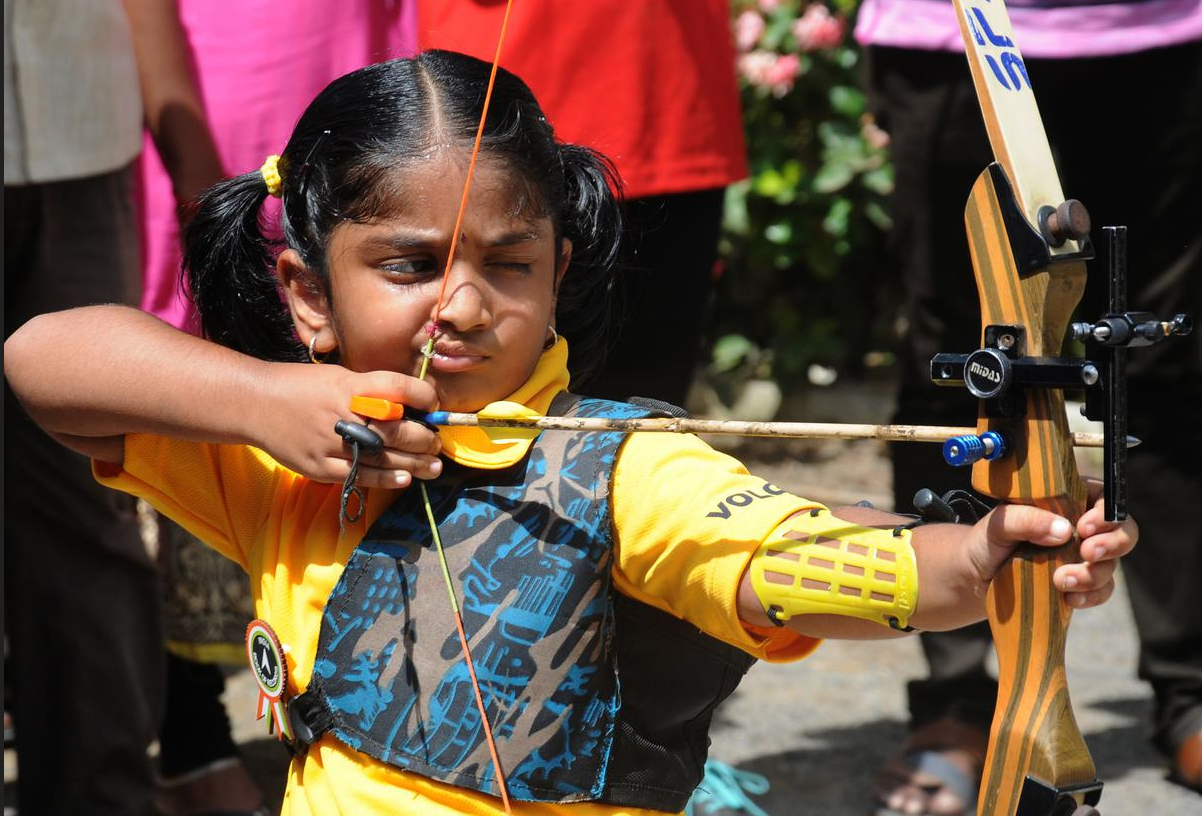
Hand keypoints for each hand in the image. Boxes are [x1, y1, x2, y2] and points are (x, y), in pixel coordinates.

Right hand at [254, 362, 442, 488]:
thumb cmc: (303, 387)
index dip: (424, 396)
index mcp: (351, 385)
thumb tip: (411, 406)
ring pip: (384, 457)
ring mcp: (331, 443)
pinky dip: (386, 478)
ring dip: (414, 463)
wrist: (254, 404)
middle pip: (397, 429)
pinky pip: (360, 476)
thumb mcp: (339, 377)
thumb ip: (372, 390)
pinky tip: (405, 478)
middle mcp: (343, 413)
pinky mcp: (320, 467)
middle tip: (436, 443)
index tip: (433, 404)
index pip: (398, 388)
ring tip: (433, 466)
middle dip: (424, 439)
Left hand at [967, 479, 1138, 608]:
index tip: (1083, 527)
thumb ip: (1026, 519)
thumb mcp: (999, 523)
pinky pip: (1101, 591)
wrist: (975, 575)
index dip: (1105, 513)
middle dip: (1113, 544)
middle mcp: (1082, 528)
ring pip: (1111, 565)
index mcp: (1068, 501)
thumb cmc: (988, 540)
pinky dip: (1091, 596)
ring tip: (1062, 580)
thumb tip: (1063, 530)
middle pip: (1123, 531)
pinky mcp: (1080, 584)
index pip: (1104, 498)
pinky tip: (1070, 598)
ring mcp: (1083, 557)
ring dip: (1093, 575)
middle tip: (1087, 553)